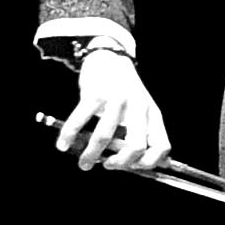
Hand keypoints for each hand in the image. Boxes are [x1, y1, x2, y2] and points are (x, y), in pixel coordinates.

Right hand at [55, 47, 172, 172]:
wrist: (109, 57)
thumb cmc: (124, 91)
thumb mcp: (142, 110)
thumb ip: (143, 134)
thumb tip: (144, 165)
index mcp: (153, 114)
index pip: (161, 147)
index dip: (148, 163)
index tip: (132, 167)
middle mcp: (138, 107)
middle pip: (136, 146)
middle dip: (120, 163)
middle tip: (107, 166)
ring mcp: (116, 99)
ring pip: (104, 137)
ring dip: (91, 155)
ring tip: (84, 164)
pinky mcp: (94, 93)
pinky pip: (80, 121)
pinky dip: (69, 136)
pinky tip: (62, 145)